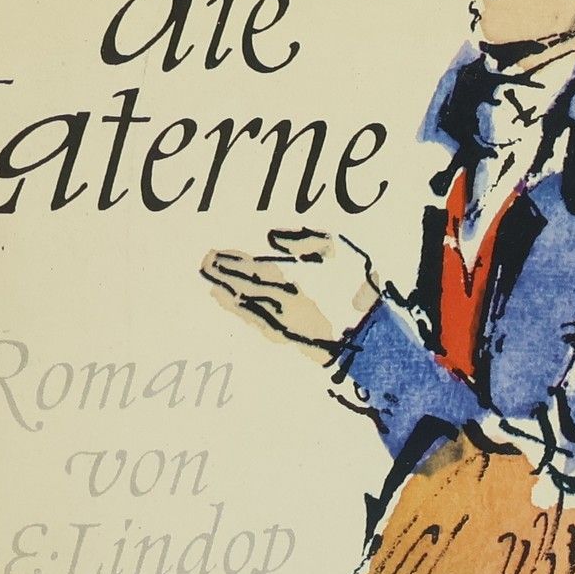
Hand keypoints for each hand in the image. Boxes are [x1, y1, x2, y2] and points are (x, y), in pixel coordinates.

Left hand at [202, 227, 381, 350]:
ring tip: (211, 285)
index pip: (251, 267)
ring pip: (246, 305)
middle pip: (243, 285)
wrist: (371, 334)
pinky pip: (257, 322)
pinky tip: (232, 305)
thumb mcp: (338, 250)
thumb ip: (304, 240)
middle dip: (222, 275)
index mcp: (289, 278)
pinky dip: (241, 313)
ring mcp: (281, 322)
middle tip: (203, 265)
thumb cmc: (357, 287)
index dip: (230, 261)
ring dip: (227, 294)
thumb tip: (271, 236)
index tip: (212, 253)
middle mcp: (278, 301)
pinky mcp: (288, 337)